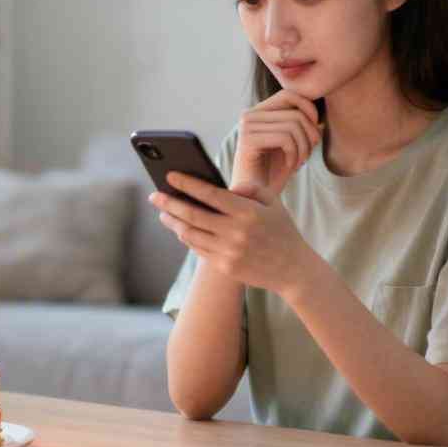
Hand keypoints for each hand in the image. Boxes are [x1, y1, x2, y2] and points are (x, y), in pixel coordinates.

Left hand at [148, 170, 319, 295]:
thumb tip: (224, 186)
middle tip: (154, 195)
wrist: (293, 270)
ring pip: (190, 234)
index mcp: (247, 211)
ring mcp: (228, 252)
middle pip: (192, 215)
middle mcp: (236, 232)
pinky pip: (198, 249)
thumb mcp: (273, 202)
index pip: (210, 194)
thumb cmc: (281, 230)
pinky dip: (186, 237)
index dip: (187, 184)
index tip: (170, 176)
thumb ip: (250, 188)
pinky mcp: (224, 267)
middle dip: (169, 203)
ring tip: (164, 212)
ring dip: (173, 222)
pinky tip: (180, 228)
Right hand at [231, 89, 321, 196]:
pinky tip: (291, 167)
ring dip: (304, 148)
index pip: (290, 94)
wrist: (256, 200)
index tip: (315, 132)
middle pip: (296, 112)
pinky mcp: (248, 141)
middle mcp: (249, 115)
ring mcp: (246, 127)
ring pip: (293, 125)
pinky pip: (285, 138)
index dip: (309, 109)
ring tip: (299, 163)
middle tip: (307, 155)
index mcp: (258, 112)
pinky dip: (295, 154)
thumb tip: (316, 108)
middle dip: (311, 135)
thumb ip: (297, 122)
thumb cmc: (273, 172)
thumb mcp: (290, 142)